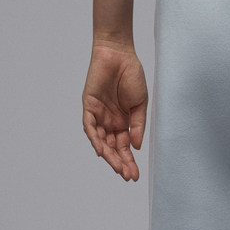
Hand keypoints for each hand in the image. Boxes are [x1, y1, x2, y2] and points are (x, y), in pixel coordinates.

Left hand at [82, 42, 147, 181]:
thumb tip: (136, 146)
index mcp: (122, 123)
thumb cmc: (132, 76)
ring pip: (100, 140)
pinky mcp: (88, 105)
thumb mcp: (140, 105)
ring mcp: (98, 115)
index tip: (135, 175)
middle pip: (112, 148)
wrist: (119, 54)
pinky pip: (89, 125)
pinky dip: (94, 138)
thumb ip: (138, 125)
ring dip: (108, 155)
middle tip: (128, 175)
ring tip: (117, 167)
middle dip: (120, 162)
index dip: (129, 161)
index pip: (124, 147)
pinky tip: (101, 150)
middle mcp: (108, 122)